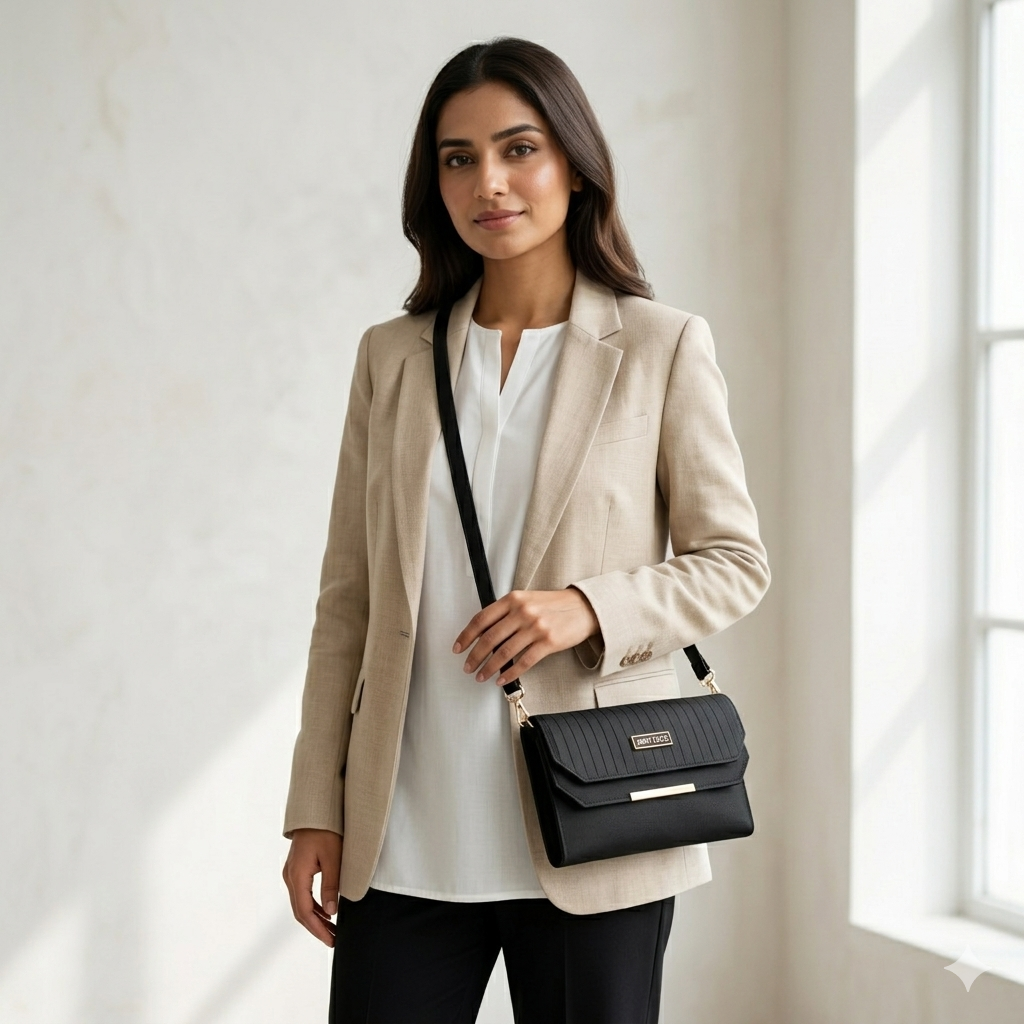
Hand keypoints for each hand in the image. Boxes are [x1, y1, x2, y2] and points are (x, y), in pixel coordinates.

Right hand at [283, 828, 342, 946]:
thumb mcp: (333, 858)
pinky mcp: (296, 869)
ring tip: (332, 929)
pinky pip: (302, 893)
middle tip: (333, 940)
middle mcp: (290, 876)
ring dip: (315, 918)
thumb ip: (331, 886)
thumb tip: (331, 913)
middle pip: (300, 911)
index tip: (331, 940)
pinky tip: (326, 911)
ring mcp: (291, 873)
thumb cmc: (326, 830)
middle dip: (316, 928)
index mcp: (297, 876)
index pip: (305, 912)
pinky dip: (314, 906)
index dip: (318, 929)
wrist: (316, 810)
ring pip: (301, 903)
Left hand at [454, 587, 599, 687]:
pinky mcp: (548, 642)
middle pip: (489, 638)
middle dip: (474, 656)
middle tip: (467, 667)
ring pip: (504, 652)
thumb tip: (483, 634)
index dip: (466, 636)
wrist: (583, 607)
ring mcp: (536, 627)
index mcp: (513, 599)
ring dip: (489, 668)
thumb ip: (506, 613)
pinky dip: (510, 673)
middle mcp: (523, 612)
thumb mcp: (526, 600)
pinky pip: (524, 662)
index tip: (458, 648)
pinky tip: (502, 679)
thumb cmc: (553, 605)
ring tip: (481, 676)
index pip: (481, 619)